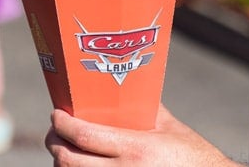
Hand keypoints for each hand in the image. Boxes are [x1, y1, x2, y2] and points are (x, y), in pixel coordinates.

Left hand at [45, 105, 239, 165]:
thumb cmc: (192, 156)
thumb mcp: (170, 128)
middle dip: (55, 143)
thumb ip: (147, 110)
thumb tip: (129, 88)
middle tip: (56, 131)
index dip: (62, 124)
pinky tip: (81, 164)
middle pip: (68, 160)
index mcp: (136, 148)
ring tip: (67, 147)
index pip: (84, 136)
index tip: (57, 114)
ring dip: (63, 161)